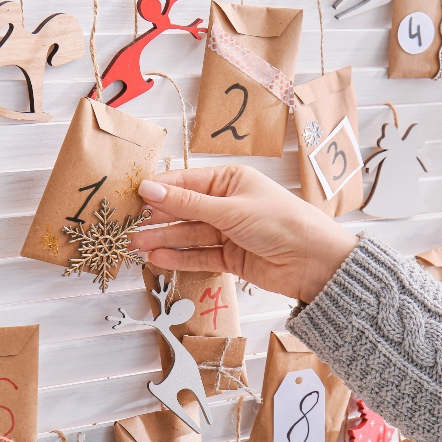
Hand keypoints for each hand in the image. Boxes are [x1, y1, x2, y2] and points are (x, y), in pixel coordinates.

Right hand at [132, 165, 358, 303]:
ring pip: (189, 234)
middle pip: (184, 209)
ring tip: (135, 245)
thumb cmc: (280, 222)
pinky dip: (179, 256)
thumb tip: (148, 188)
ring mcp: (229, 232)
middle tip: (127, 226)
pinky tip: (158, 257)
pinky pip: (200, 255)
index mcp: (231, 180)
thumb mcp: (230, 209)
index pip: (186, 181)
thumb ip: (187, 203)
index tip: (130, 198)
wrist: (314, 261)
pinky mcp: (231, 258)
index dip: (158, 189)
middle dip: (156, 217)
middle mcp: (228, 203)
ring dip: (163, 238)